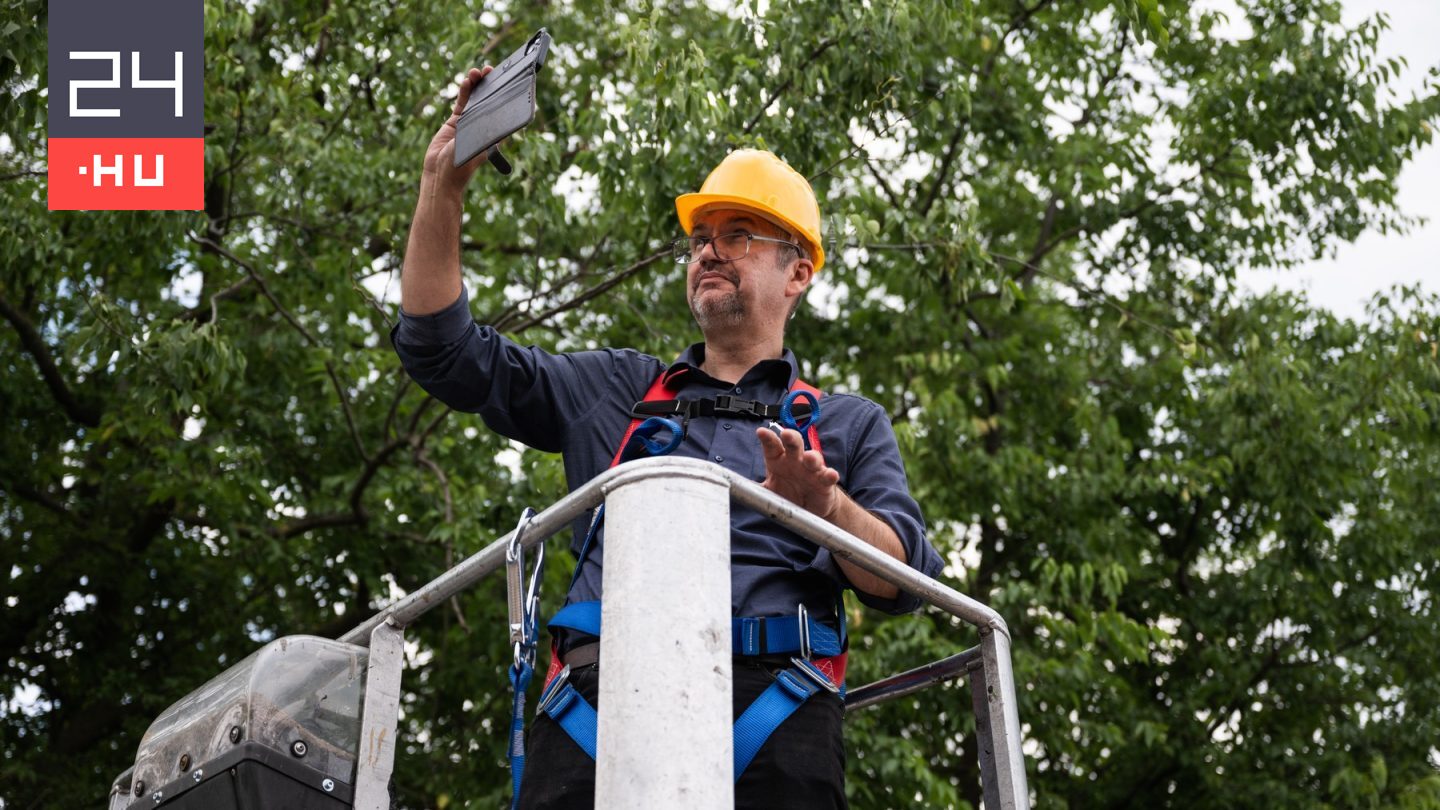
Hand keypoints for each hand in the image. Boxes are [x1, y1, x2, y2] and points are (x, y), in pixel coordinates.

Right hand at [421, 66, 493, 192]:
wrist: (440, 174)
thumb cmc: (461, 165)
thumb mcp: (476, 146)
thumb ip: (483, 131)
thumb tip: (497, 118)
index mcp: (494, 133)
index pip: (502, 109)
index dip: (504, 93)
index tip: (506, 79)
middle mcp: (484, 126)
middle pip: (489, 100)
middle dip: (490, 85)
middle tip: (490, 70)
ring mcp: (469, 123)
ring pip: (474, 99)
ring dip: (476, 85)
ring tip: (476, 72)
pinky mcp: (456, 123)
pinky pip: (462, 103)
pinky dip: (464, 92)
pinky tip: (466, 81)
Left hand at [756, 426, 840, 519]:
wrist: (809, 505)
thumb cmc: (787, 491)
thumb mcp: (768, 490)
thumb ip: (752, 488)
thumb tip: (731, 486)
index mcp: (778, 459)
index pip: (772, 445)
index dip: (767, 438)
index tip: (760, 432)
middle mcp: (795, 460)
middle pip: (793, 444)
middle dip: (791, 438)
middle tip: (787, 434)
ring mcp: (811, 469)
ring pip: (812, 458)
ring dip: (812, 457)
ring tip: (809, 457)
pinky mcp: (824, 481)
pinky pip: (828, 476)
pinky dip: (830, 475)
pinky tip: (831, 474)